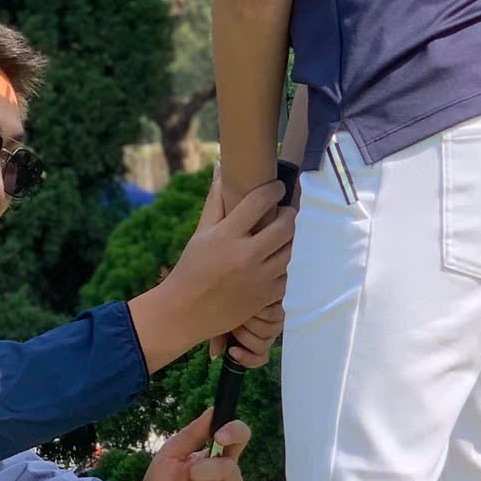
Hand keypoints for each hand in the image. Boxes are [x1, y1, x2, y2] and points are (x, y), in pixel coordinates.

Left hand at [109, 410, 248, 480]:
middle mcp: (229, 479)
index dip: (235, 432)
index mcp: (218, 458)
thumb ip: (192, 433)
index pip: (240, 438)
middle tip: (186, 480)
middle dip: (200, 473)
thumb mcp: (171, 454)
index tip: (218, 437)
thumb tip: (212, 411)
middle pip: (229, 468)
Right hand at [149, 178, 292, 359]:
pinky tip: (282, 259)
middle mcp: (245, 255)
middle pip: (285, 225)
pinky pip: (291, 274)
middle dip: (290, 214)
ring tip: (288, 234)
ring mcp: (259, 278)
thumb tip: (220, 169)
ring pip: (293, 250)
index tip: (279, 187)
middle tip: (287, 212)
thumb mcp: (201, 233)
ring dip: (294, 238)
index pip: (259, 202)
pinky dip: (290, 264)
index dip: (274, 190)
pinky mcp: (266, 296)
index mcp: (226, 236)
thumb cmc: (192, 267)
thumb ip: (215, 201)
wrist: (186, 311)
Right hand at [209, 297, 284, 367]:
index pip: (258, 358)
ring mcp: (276, 318)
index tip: (232, 352)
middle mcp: (268, 330)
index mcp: (255, 336)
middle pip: (261, 346)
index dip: (247, 359)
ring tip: (241, 311)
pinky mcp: (281, 303)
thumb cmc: (228, 296)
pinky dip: (261, 313)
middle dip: (244, 336)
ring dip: (251, 324)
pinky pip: (273, 316)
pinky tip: (250, 307)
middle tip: (233, 323)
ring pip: (267, 332)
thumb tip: (214, 355)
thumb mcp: (219, 317)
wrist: (239, 273)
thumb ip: (218, 335)